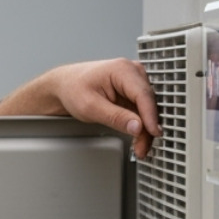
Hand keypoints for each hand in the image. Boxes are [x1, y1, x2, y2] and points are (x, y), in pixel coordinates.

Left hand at [0, 58, 160, 158]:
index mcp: (122, 69)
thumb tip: (137, 127)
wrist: (64, 86)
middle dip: (147, 128)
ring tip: (139, 148)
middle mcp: (132, 72)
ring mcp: (134, 81)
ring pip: (148, 109)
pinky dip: (141, 125)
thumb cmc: (73, 89)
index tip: (154, 133)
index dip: (150, 116)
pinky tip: (138, 139)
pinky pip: (142, 111)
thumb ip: (115, 117)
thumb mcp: (90, 106)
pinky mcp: (133, 92)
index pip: (143, 95)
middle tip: (142, 149)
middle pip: (148, 103)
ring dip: (145, 129)